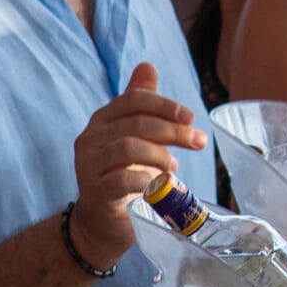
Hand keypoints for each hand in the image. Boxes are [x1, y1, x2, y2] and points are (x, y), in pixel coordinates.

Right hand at [68, 64, 207, 267]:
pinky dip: (147, 179)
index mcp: (102, 120)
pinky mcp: (94, 192)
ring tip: (175, 167)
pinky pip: (122, 179)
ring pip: (128, 147)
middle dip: (173, 131)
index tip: (191, 117)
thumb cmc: (123, 173)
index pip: (133, 100)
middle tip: (197, 142)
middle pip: (136, 123)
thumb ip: (141, 104)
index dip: (165, 104)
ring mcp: (88, 166)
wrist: (101, 221)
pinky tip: (161, 185)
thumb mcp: (134, 136)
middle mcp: (90, 138)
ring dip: (160, 155)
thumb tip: (148, 65)